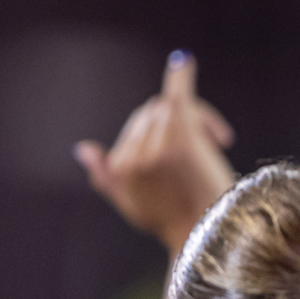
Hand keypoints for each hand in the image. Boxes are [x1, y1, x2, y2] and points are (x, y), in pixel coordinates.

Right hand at [74, 51, 236, 251]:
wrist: (208, 236)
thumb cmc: (174, 221)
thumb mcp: (133, 204)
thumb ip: (105, 177)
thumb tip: (81, 148)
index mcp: (119, 167)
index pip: (137, 124)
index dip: (163, 129)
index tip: (194, 142)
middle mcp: (132, 156)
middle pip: (153, 112)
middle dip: (180, 120)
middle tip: (216, 142)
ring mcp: (155, 148)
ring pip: (170, 109)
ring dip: (195, 118)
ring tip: (218, 142)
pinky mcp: (179, 143)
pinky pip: (176, 99)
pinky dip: (180, 77)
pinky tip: (183, 62)